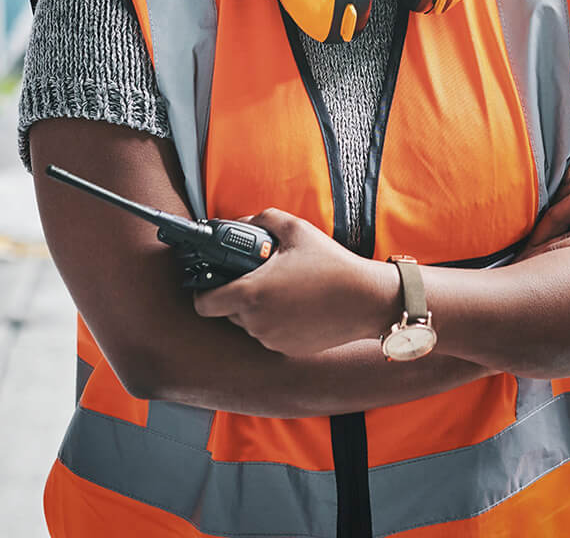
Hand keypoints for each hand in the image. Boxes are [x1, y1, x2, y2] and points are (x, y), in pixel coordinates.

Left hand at [194, 209, 389, 356]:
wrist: (365, 299)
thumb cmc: (331, 264)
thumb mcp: (298, 230)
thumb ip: (264, 220)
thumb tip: (245, 223)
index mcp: (251, 294)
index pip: (203, 303)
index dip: (203, 291)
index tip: (213, 281)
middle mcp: (255, 322)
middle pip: (227, 312)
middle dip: (237, 294)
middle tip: (260, 276)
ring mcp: (270, 339)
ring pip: (250, 323)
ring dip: (258, 308)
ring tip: (286, 288)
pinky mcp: (286, 349)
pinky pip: (270, 334)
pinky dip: (277, 321)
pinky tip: (299, 305)